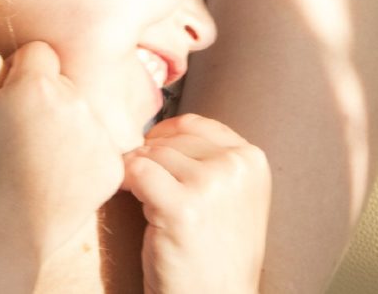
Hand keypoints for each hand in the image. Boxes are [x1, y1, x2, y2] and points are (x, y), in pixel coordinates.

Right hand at [0, 33, 124, 261]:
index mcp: (36, 86)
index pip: (38, 53)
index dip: (18, 73)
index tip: (4, 102)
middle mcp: (74, 102)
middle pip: (61, 82)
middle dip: (42, 97)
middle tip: (16, 134)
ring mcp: (97, 135)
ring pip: (81, 112)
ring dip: (65, 124)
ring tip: (35, 158)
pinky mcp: (111, 166)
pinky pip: (100, 144)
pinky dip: (83, 155)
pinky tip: (57, 175)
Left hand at [122, 113, 270, 293]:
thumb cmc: (216, 254)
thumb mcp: (230, 197)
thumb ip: (210, 159)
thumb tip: (159, 128)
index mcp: (252, 160)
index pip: (194, 124)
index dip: (164, 138)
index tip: (153, 157)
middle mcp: (236, 167)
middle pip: (170, 139)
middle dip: (149, 160)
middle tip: (146, 188)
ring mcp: (211, 185)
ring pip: (151, 154)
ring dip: (138, 175)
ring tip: (145, 202)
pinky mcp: (182, 208)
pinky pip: (136, 172)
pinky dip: (125, 183)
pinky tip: (132, 201)